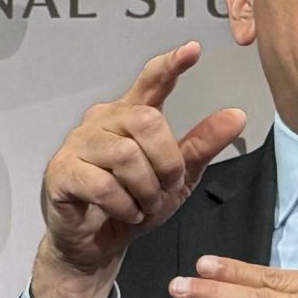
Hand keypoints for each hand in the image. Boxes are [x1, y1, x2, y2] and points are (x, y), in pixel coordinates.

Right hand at [31, 44, 252, 297]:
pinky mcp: (61, 173)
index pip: (150, 81)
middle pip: (145, 121)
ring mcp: (77, 145)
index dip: (170, 65)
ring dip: (144, 189)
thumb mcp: (176, 179)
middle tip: (165, 188)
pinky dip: (123, 205)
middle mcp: (101, 122)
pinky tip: (125, 213)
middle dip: (165, 161)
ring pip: (125, 155)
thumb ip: (201, 147)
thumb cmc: (130, 206)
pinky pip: (103, 184)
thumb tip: (236, 116)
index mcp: (129, 116)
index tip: (193, 50)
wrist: (95, 247)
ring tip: (142, 206)